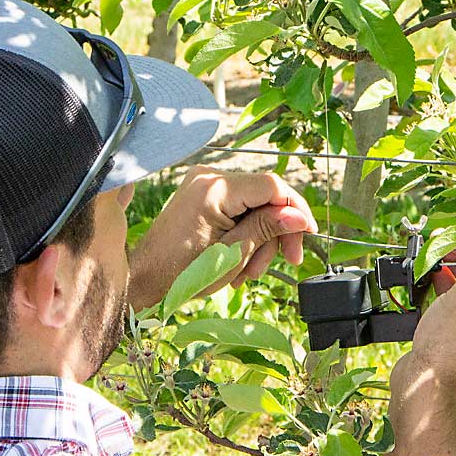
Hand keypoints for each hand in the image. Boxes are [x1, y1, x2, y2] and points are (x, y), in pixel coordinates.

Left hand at [128, 166, 317, 308]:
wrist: (146, 278)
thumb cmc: (182, 271)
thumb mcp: (233, 254)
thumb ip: (267, 229)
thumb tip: (299, 218)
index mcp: (215, 189)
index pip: (272, 186)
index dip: (296, 209)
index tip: (308, 234)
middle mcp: (209, 177)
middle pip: (266, 195)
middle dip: (278, 231)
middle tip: (287, 260)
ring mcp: (204, 184)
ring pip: (255, 204)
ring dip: (261, 238)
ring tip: (249, 271)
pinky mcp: (201, 194)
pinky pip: (238, 208)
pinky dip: (246, 233)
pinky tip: (240, 259)